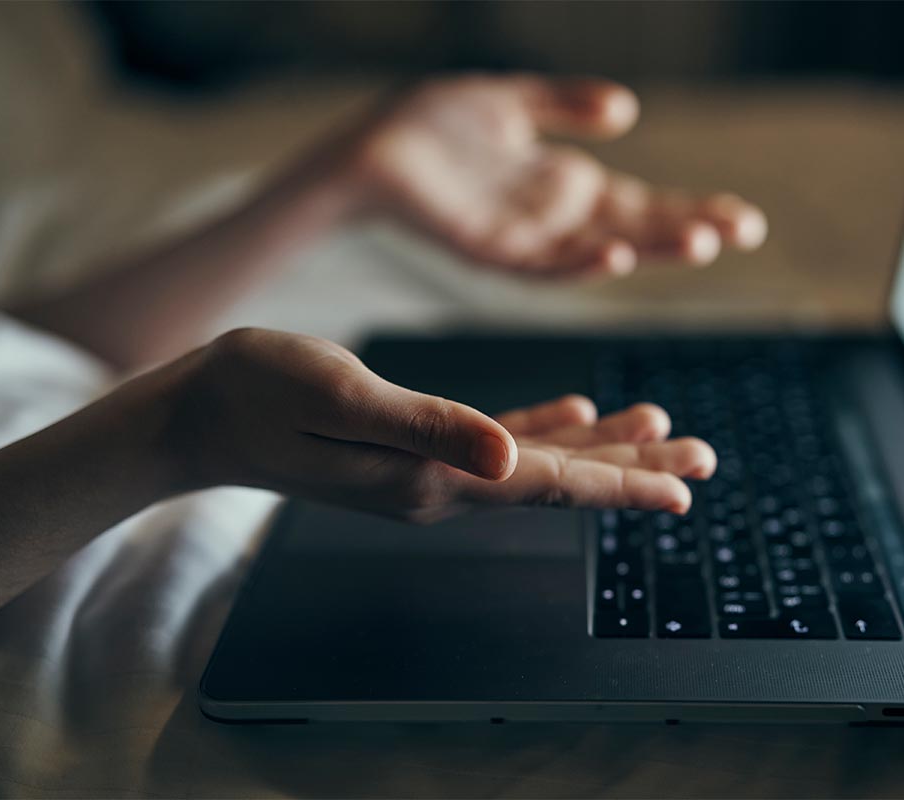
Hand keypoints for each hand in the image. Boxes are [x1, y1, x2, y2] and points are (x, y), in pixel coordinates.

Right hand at [165, 328, 714, 520]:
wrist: (201, 412)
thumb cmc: (261, 394)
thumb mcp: (346, 399)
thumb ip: (430, 429)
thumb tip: (508, 459)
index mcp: (433, 476)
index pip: (548, 486)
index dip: (621, 484)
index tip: (685, 490)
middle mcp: (441, 484)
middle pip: (559, 482)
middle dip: (634, 469)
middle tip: (702, 459)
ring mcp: (428, 471)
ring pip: (538, 463)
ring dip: (601, 449)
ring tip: (660, 430)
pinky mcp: (413, 448)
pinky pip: (495, 444)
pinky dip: (542, 431)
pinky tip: (574, 413)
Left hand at [336, 74, 766, 276]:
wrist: (366, 148)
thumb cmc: (429, 124)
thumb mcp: (509, 101)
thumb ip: (564, 104)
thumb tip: (626, 110)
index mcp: (563, 184)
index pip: (642, 201)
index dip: (690, 207)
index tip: (743, 219)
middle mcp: (554, 217)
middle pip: (635, 226)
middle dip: (689, 228)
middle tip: (747, 230)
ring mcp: (525, 238)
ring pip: (601, 249)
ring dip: (649, 249)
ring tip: (703, 242)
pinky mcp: (490, 251)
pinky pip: (542, 265)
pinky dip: (579, 263)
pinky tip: (617, 254)